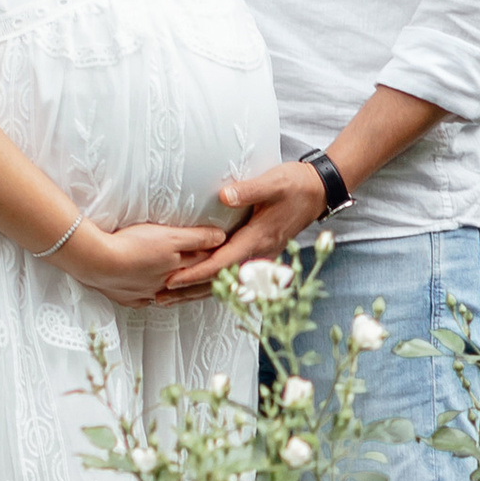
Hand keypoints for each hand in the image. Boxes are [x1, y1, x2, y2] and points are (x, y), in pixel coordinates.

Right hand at [63, 219, 231, 306]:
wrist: (96, 262)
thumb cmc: (131, 245)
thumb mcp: (169, 236)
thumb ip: (196, 237)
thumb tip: (221, 238)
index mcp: (177, 267)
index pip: (204, 263)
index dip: (217, 257)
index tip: (228, 253)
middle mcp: (166, 284)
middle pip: (189, 281)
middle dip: (203, 276)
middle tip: (214, 272)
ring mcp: (146, 292)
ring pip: (167, 292)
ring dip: (178, 289)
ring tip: (183, 284)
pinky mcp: (128, 297)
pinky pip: (144, 298)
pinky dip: (151, 295)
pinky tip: (153, 294)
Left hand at [159, 160, 328, 298]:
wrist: (320, 192)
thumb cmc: (296, 185)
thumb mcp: (273, 183)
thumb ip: (248, 190)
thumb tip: (224, 196)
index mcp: (258, 239)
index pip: (221, 263)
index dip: (195, 274)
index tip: (171, 280)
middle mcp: (259, 254)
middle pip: (220, 281)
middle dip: (189, 290)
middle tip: (160, 296)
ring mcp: (262, 257)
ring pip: (228, 282)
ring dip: (199, 291)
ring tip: (172, 297)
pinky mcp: (262, 254)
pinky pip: (236, 276)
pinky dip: (215, 284)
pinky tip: (201, 286)